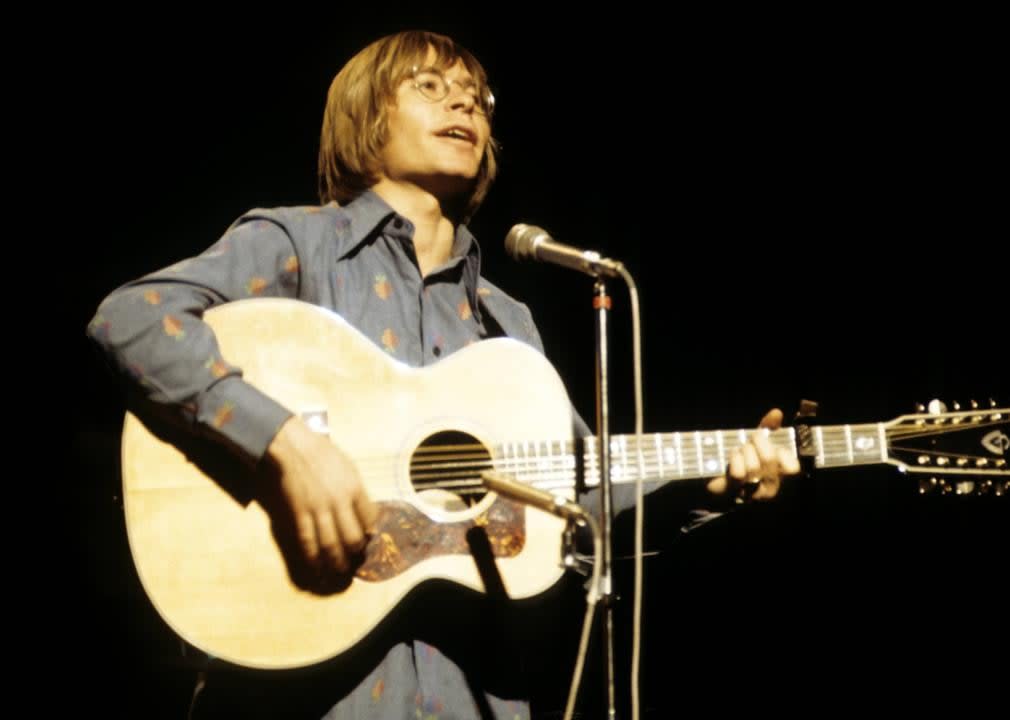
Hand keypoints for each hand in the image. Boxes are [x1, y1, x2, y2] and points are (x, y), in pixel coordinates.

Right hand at [261, 416, 378, 583]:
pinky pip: (307, 542)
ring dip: (336, 563)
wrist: (294, 447)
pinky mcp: (299, 514)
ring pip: (330, 545)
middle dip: (355, 554)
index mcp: (355, 488)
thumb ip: (358, 492)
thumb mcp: (350, 468)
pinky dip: (312, 558)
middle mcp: (339, 502)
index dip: (371, 533)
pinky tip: (316, 568)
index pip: (370, 519)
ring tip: (340, 573)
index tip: (370, 540)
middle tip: (356, 561)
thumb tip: (366, 515)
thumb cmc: (324, 455)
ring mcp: (318, 509)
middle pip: (352, 538)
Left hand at [706, 408, 800, 500]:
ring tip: (740, 450)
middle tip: (751, 440)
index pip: (792, 468)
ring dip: (744, 451)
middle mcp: (769, 486)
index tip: (773, 445)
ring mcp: (752, 491)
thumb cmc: (743, 456)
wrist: (715, 472)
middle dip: (757, 442)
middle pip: (769, 459)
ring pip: (753, 467)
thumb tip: (776, 413)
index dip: (783, 453)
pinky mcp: (734, 491)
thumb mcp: (758, 441)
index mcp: (779, 474)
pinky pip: (738, 473)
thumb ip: (769, 427)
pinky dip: (734, 460)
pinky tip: (732, 458)